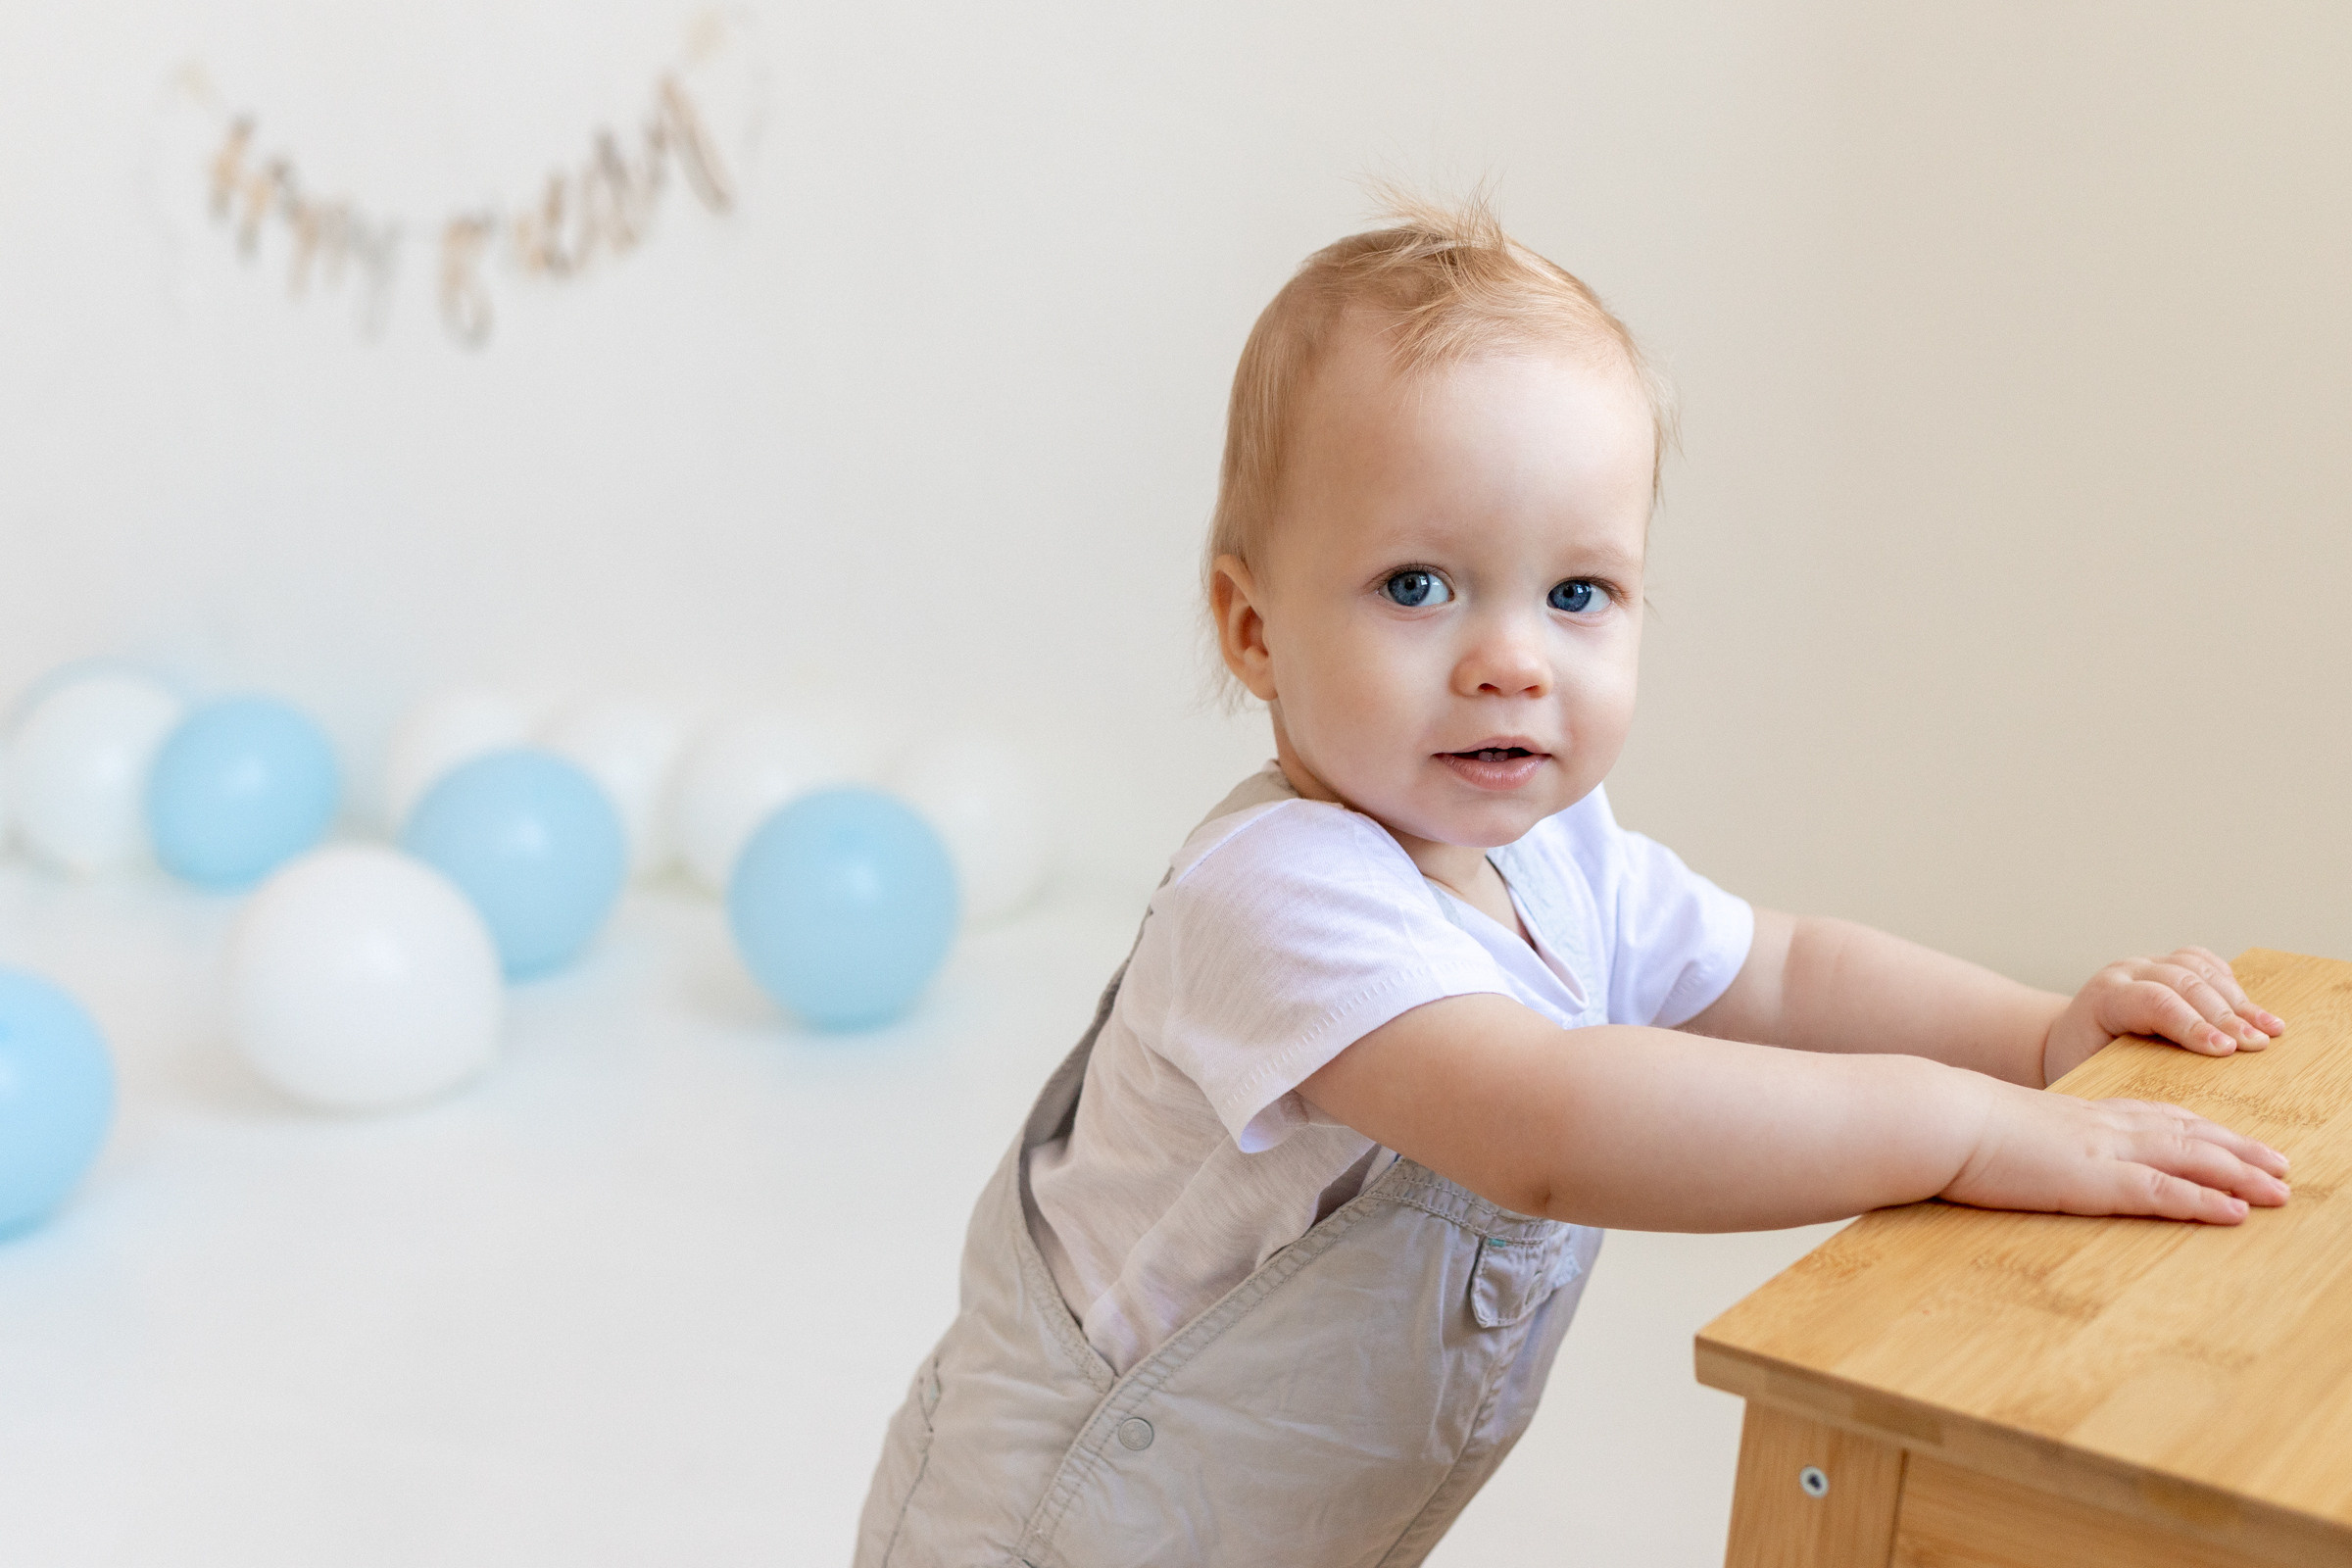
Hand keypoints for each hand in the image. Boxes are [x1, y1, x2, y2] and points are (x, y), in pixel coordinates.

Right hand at [1946, 1081, 2289, 1224]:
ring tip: (2280, 1190)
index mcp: (2083, 1115)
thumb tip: (2022, 1155)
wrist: (1943, 1117)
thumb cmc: (1958, 1127)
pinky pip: (2163, 1191)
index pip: (2159, 1118)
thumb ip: (2029, 1142)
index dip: (2203, 1130)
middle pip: (2189, 1134)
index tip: (2235, 1140)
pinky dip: (2204, 1200)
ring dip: (2240, 1174)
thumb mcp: (2004, 1132)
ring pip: (2191, 1158)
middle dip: (2240, 1151)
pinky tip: (2236, 1212)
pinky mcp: (2094, 1179)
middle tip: (2282, 1166)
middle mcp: (2104, 1126)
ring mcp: (2103, 1150)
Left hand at [2041, 947, 2284, 1085]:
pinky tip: (2251, 1007)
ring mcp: (2146, 964)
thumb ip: (2128, 1079)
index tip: (2225, 1051)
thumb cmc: (2078, 1066)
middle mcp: (2125, 973)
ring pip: (2198, 968)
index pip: (2153, 1002)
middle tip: (2258, 1045)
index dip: (2192, 1024)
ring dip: (2237, 999)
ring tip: (2270, 1030)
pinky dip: (2230, 983)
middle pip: (2184, 982)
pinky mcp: (2164, 965)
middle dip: (2225, 1016)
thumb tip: (2173, 1110)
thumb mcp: (2091, 1075)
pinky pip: (2202, 963)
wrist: (2065, 1040)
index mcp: (2103, 998)